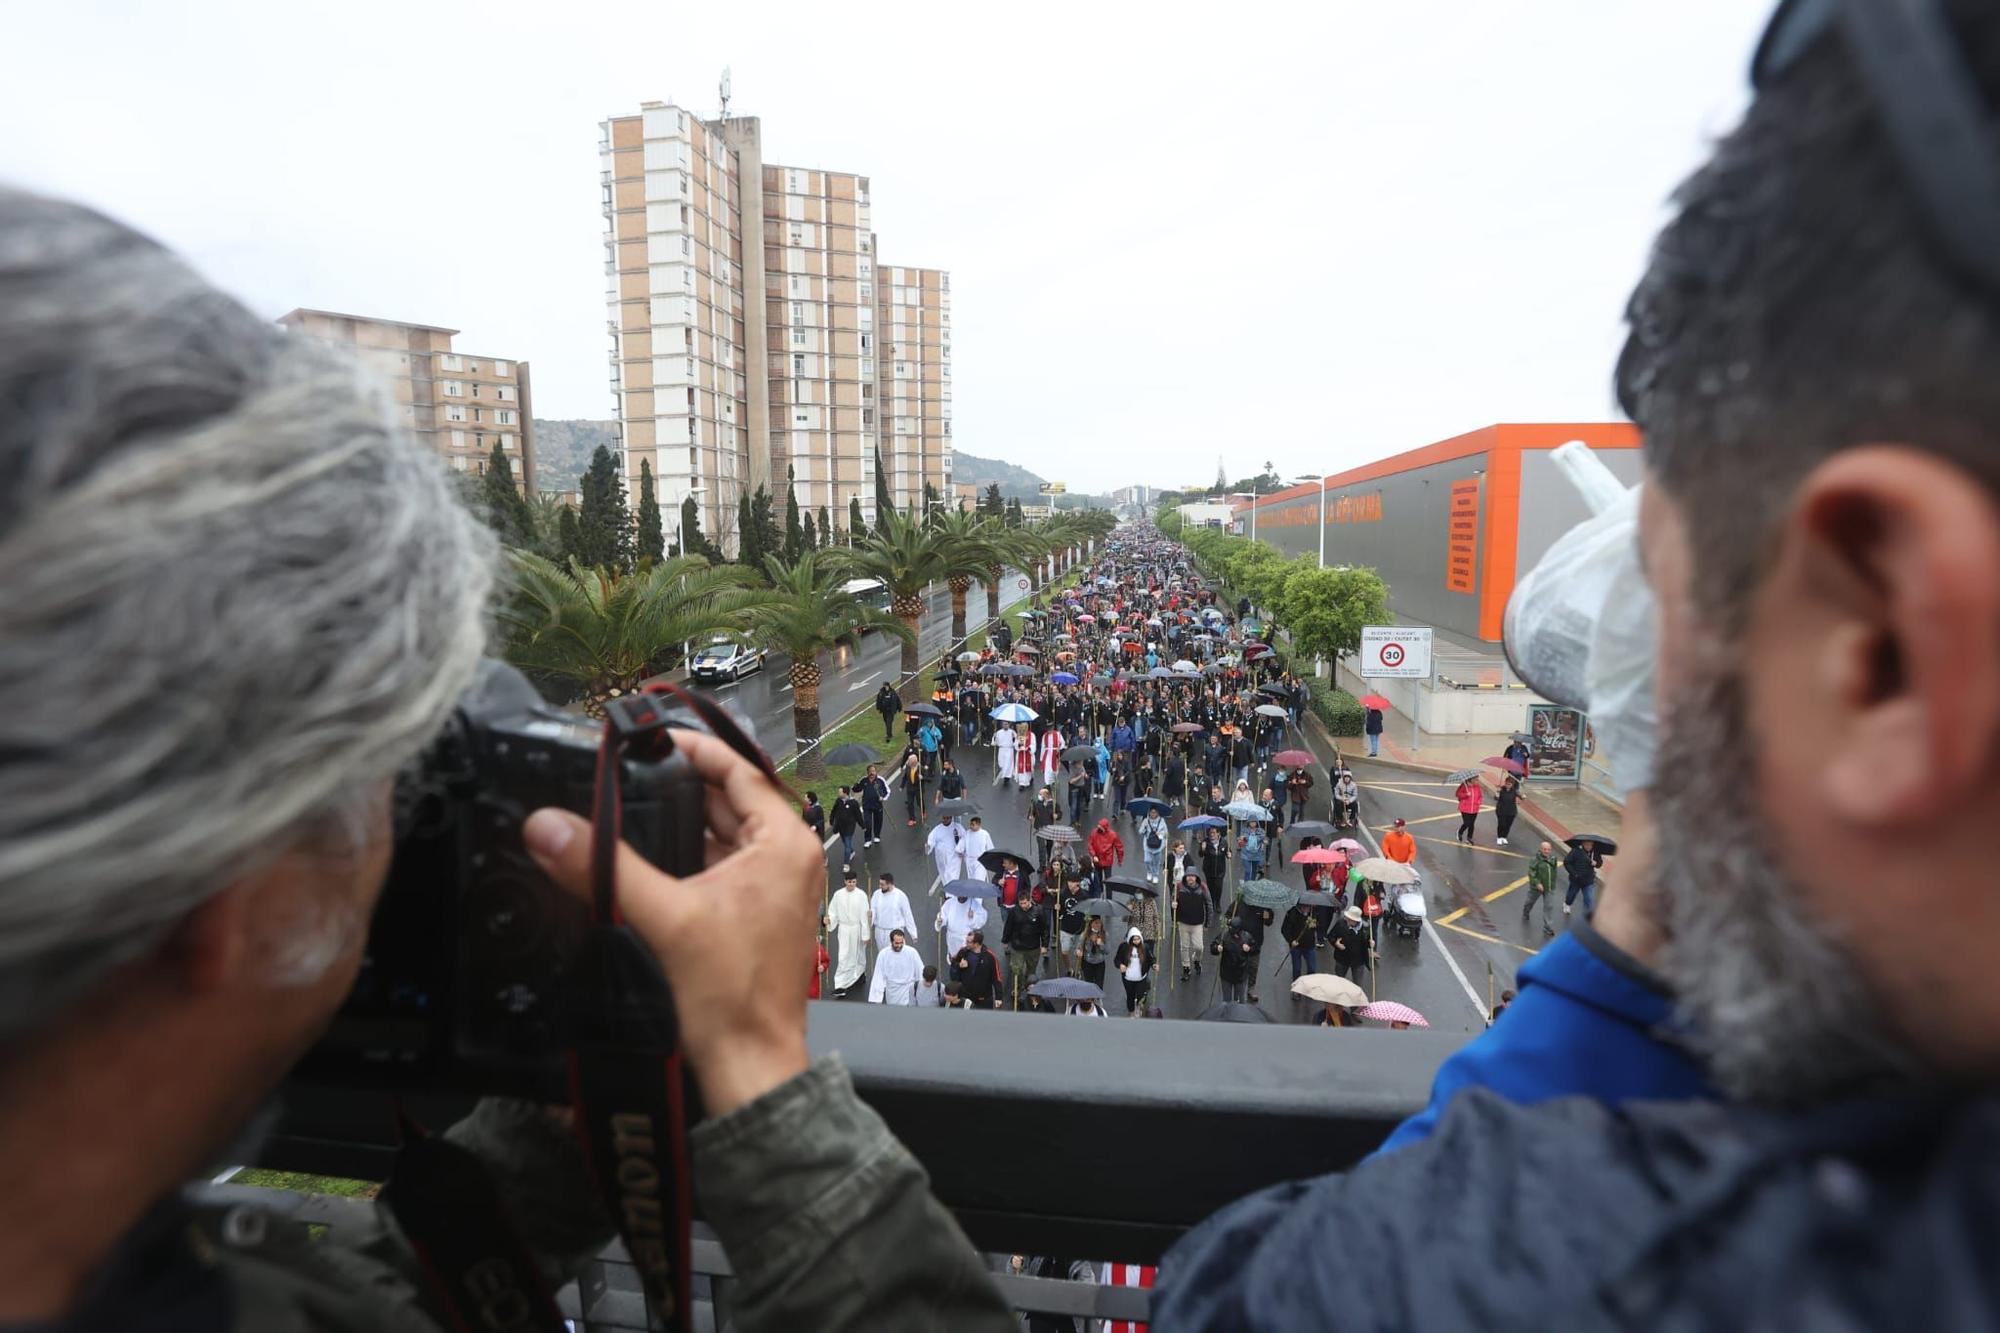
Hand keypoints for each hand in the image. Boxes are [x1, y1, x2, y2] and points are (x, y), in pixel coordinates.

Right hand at [523, 730, 821, 1116]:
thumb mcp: (662, 919)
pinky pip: (716, 869)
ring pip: (719, 836)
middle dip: (674, 788)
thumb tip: (549, 827)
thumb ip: (602, 866)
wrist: (747, 1068)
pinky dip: (683, 860)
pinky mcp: (753, 916)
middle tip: (622, 776)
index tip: (650, 737)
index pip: (739, 769)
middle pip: (726, 800)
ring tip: (624, 812)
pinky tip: (643, 862)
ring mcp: (773, 889)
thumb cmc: (732, 1001)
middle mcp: (788, 860)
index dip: (692, 748)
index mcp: (785, 843)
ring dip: (676, 825)